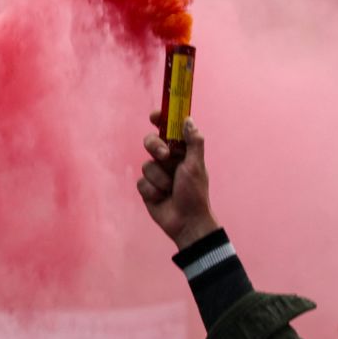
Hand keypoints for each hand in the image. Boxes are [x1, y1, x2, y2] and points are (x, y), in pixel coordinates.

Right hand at [136, 113, 218, 248]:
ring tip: (170, 190)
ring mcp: (156, 175)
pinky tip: (162, 199)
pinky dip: (152, 191)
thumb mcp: (196, 166)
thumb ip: (193, 142)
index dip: (161, 120)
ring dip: (159, 178)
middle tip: (164, 155)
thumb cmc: (195, 194)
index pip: (168, 131)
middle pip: (151, 142)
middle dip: (155, 147)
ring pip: (146, 165)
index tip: (155, 116)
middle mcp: (168, 161)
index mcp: (181, 153)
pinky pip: (141, 182)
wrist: (186, 222)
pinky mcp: (147, 188)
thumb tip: (188, 120)